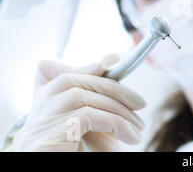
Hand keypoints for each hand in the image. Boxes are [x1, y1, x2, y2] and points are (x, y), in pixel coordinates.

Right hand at [13, 54, 145, 151]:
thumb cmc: (82, 152)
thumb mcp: (94, 122)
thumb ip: (99, 93)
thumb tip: (111, 56)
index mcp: (42, 105)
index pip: (47, 69)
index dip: (76, 63)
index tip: (107, 66)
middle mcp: (34, 112)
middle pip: (70, 80)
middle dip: (113, 87)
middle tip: (140, 103)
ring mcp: (36, 124)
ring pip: (80, 96)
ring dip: (118, 108)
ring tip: (138, 126)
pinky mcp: (45, 138)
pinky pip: (87, 117)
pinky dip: (116, 123)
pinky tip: (130, 136)